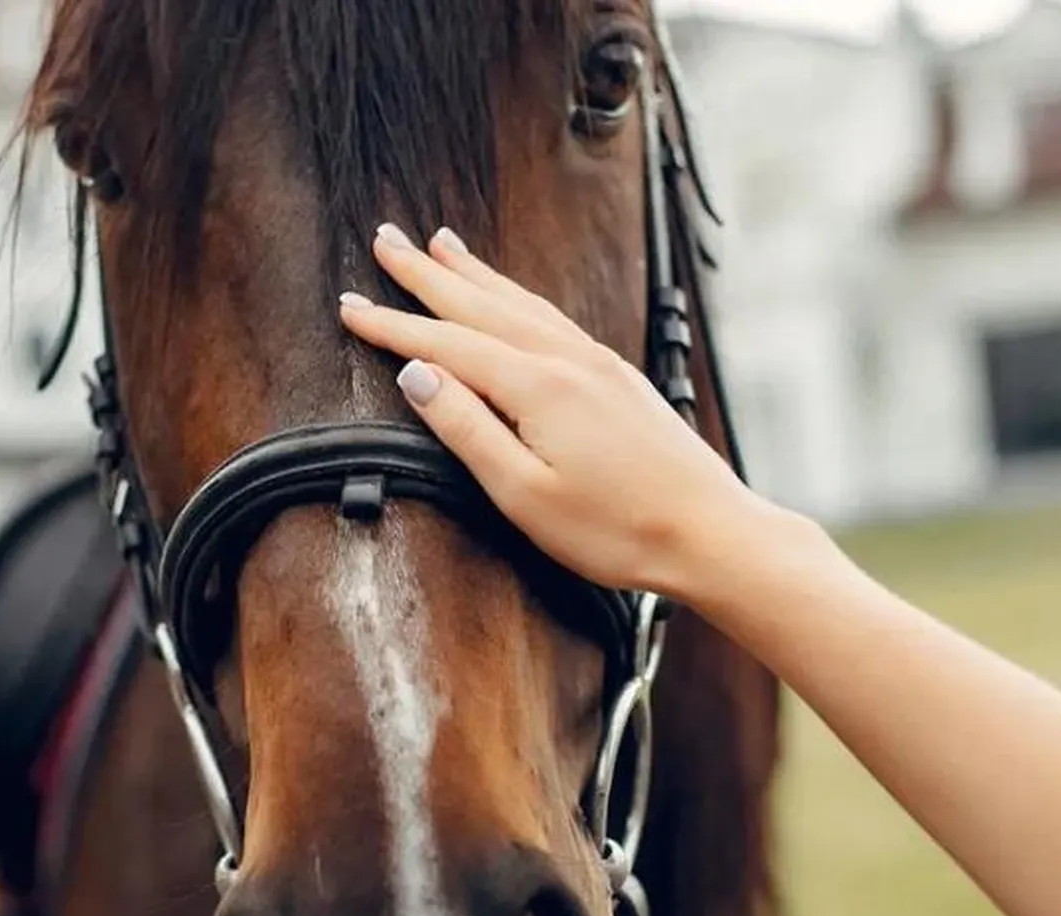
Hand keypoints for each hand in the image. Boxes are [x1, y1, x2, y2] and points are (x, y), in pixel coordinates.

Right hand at [336, 222, 761, 597]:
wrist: (711, 532)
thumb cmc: (618, 529)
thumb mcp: (524, 494)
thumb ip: (467, 429)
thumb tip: (418, 374)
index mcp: (537, 386)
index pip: (446, 343)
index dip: (393, 325)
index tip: (349, 306)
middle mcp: (567, 360)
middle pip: (481, 304)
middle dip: (428, 274)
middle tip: (385, 238)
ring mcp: (597, 363)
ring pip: (520, 302)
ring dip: (475, 273)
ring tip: (442, 243)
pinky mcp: (617, 376)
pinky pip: (551, 316)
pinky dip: (517, 295)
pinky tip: (512, 296)